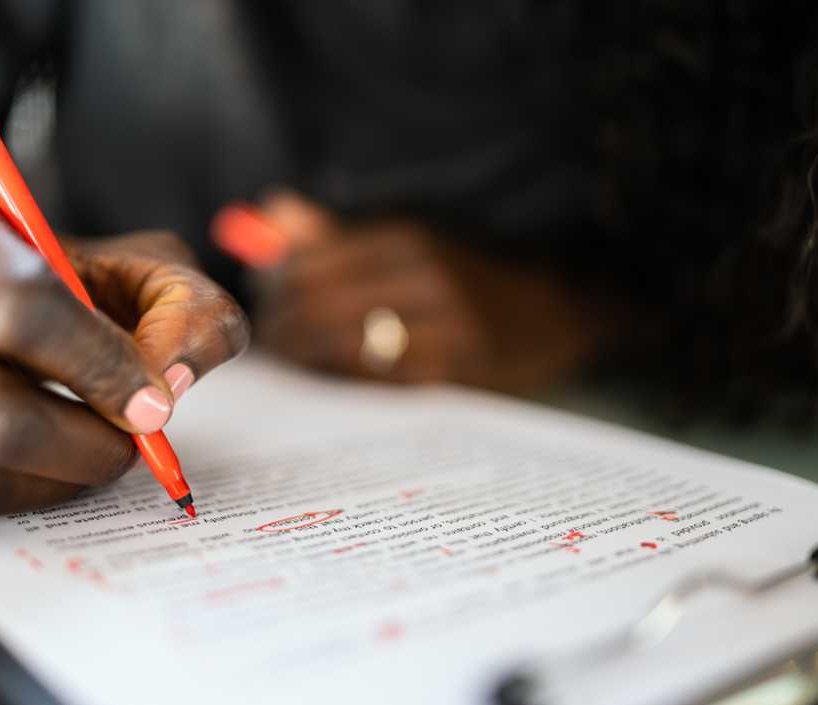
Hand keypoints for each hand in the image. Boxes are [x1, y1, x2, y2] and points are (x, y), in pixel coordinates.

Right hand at [0, 190, 247, 518]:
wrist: (7, 300)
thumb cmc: (84, 286)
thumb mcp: (154, 274)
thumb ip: (192, 313)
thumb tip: (168, 381)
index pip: (18, 310)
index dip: (99, 369)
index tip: (152, 403)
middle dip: (88, 445)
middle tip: (133, 442)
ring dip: (59, 480)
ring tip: (95, 451)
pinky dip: (22, 494)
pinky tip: (48, 460)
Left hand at [254, 192, 604, 392]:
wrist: (555, 312)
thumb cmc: (464, 278)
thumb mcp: (407, 243)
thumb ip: (336, 232)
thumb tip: (272, 208)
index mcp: (404, 238)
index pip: (308, 263)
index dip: (272, 290)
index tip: (263, 307)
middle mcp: (423, 274)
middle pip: (318, 306)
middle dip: (281, 330)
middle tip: (270, 346)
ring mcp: (444, 324)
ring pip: (342, 346)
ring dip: (306, 360)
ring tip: (295, 365)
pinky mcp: (459, 369)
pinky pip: (382, 381)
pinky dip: (348, 382)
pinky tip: (338, 381)